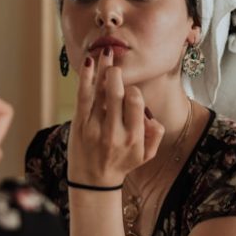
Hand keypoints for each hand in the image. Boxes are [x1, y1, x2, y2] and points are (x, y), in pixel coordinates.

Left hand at [67, 48, 163, 186]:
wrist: (93, 182)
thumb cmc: (122, 164)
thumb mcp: (146, 155)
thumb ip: (155, 135)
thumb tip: (153, 116)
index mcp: (133, 138)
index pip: (136, 102)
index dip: (134, 91)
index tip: (131, 92)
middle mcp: (114, 133)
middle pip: (117, 94)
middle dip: (117, 76)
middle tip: (116, 64)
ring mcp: (94, 129)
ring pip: (99, 93)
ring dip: (102, 70)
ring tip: (106, 53)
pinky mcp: (79, 126)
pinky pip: (83, 98)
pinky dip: (86, 79)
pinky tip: (89, 64)